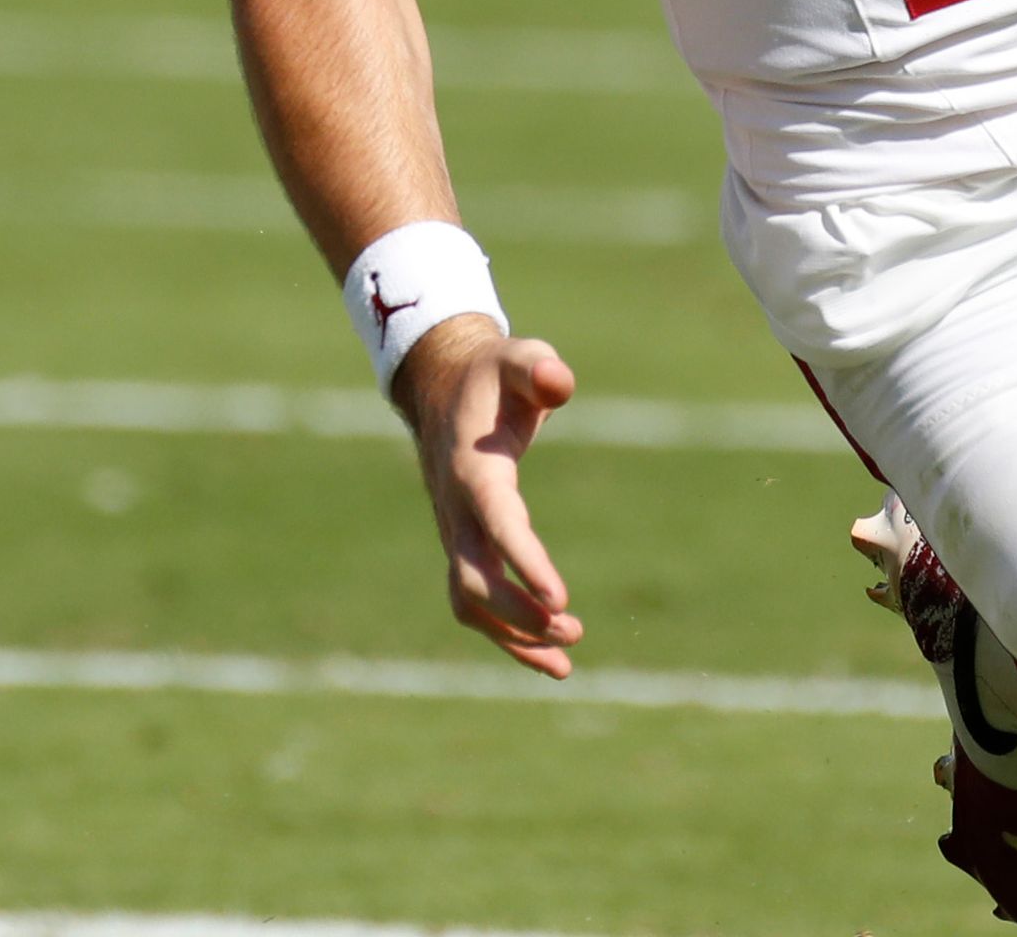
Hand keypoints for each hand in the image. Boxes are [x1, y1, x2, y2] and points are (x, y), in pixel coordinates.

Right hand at [389, 314, 582, 676]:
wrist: (442, 387)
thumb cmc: (493, 377)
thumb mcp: (518, 358)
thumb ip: (539, 368)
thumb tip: (558, 382)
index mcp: (474, 471)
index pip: (498, 524)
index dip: (526, 563)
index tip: (560, 599)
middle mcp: (457, 510)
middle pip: (474, 579)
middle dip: (519, 615)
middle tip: (573, 628)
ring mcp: (455, 532)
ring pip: (468, 602)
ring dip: (512, 637)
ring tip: (567, 657)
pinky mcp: (464, 545)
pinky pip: (474, 604)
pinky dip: (506, 636)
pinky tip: (550, 655)